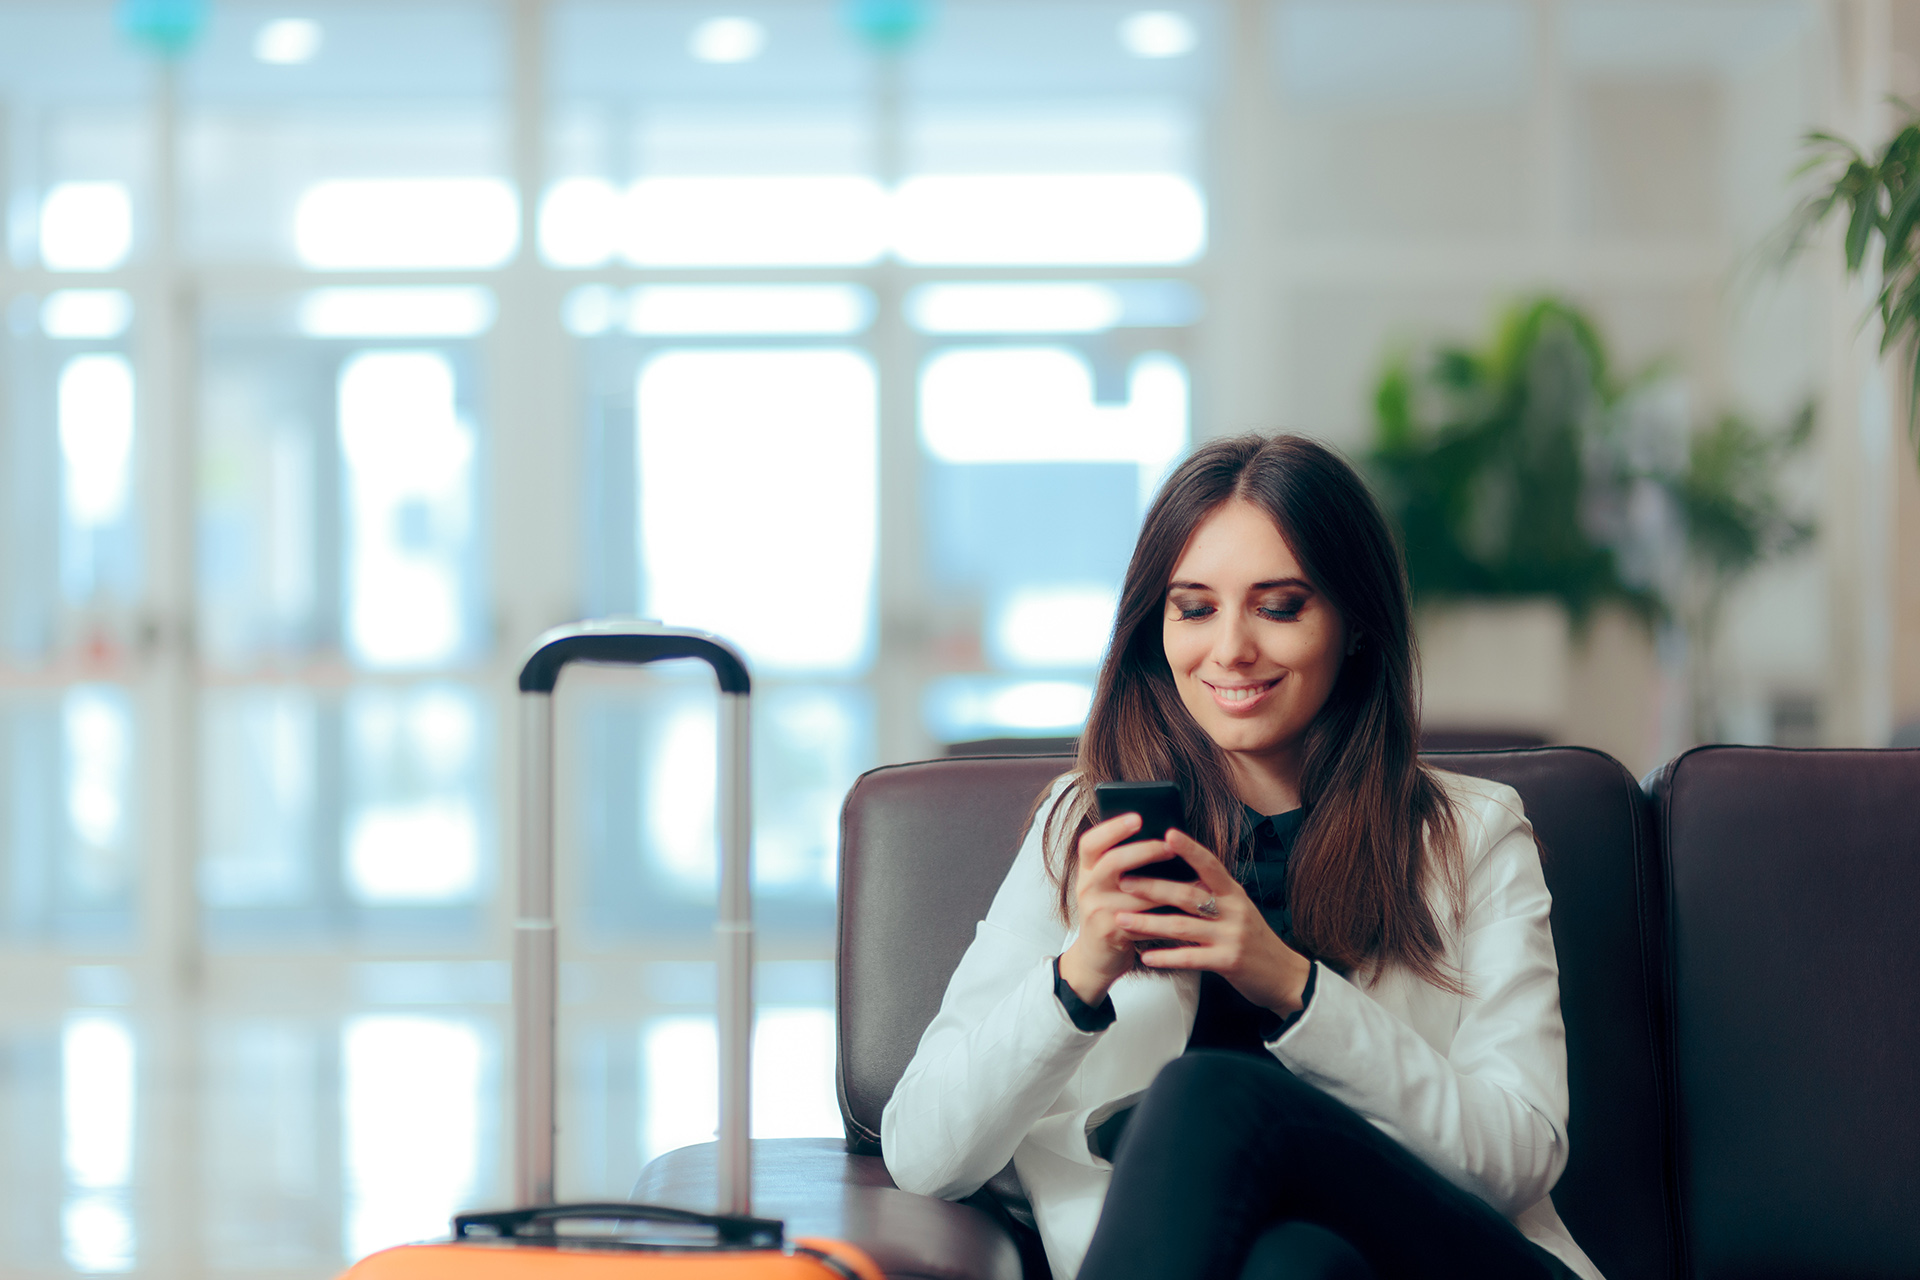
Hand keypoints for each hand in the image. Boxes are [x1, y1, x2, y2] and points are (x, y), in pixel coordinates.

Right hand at [1056, 813, 1179, 1005]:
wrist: (1096, 958)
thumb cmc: (1112, 912)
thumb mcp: (1110, 886)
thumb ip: (1126, 865)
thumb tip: (1167, 840)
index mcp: (1087, 869)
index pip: (1090, 842)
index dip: (1112, 828)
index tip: (1137, 817)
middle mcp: (1087, 887)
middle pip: (1112, 862)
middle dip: (1143, 851)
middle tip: (1170, 846)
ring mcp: (1096, 910)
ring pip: (1134, 893)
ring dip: (1165, 885)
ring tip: (1191, 878)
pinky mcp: (1110, 932)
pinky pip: (1142, 919)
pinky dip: (1165, 913)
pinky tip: (1185, 908)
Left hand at [1116, 829, 1313, 1015]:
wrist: (1284, 975)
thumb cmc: (1254, 939)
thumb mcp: (1238, 909)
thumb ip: (1212, 894)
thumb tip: (1175, 874)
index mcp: (1234, 893)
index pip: (1210, 864)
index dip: (1190, 849)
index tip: (1167, 834)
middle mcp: (1234, 910)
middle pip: (1188, 895)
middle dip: (1153, 888)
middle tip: (1123, 882)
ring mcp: (1231, 936)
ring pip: (1183, 926)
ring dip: (1149, 923)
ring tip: (1122, 920)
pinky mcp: (1228, 962)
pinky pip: (1191, 958)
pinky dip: (1166, 957)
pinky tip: (1145, 956)